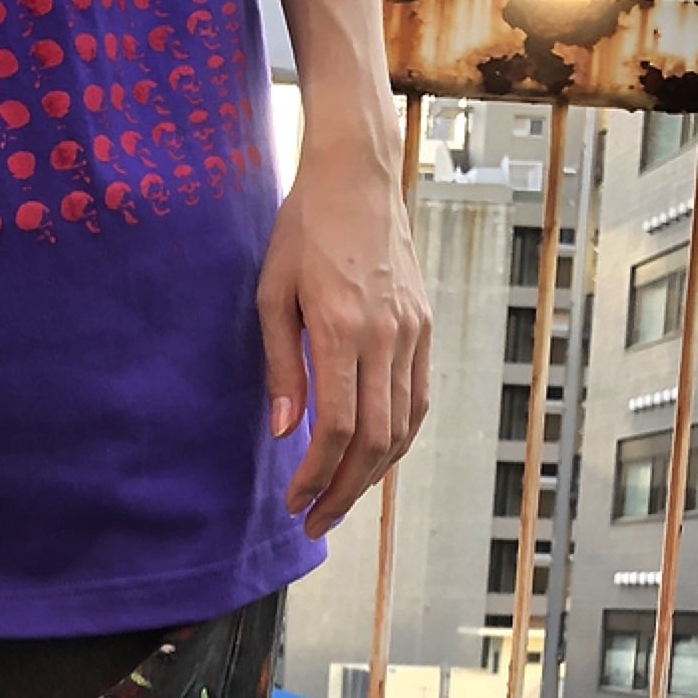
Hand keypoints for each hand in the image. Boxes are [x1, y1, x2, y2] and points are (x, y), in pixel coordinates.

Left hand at [256, 129, 431, 538]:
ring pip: (401, 428)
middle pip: (372, 441)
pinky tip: (373, 460)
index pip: (335, 428)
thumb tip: (283, 433)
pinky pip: (417, 400)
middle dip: (343, 492)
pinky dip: (397, 440)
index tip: (293, 501)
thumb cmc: (303, 229)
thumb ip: (281, 367)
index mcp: (341, 328)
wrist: (357, 174)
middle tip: (314, 522)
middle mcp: (385, 336)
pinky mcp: (425, 327)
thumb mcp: (273, 294)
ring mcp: (412, 332)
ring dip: (372, 476)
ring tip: (340, 500)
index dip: (315, 476)